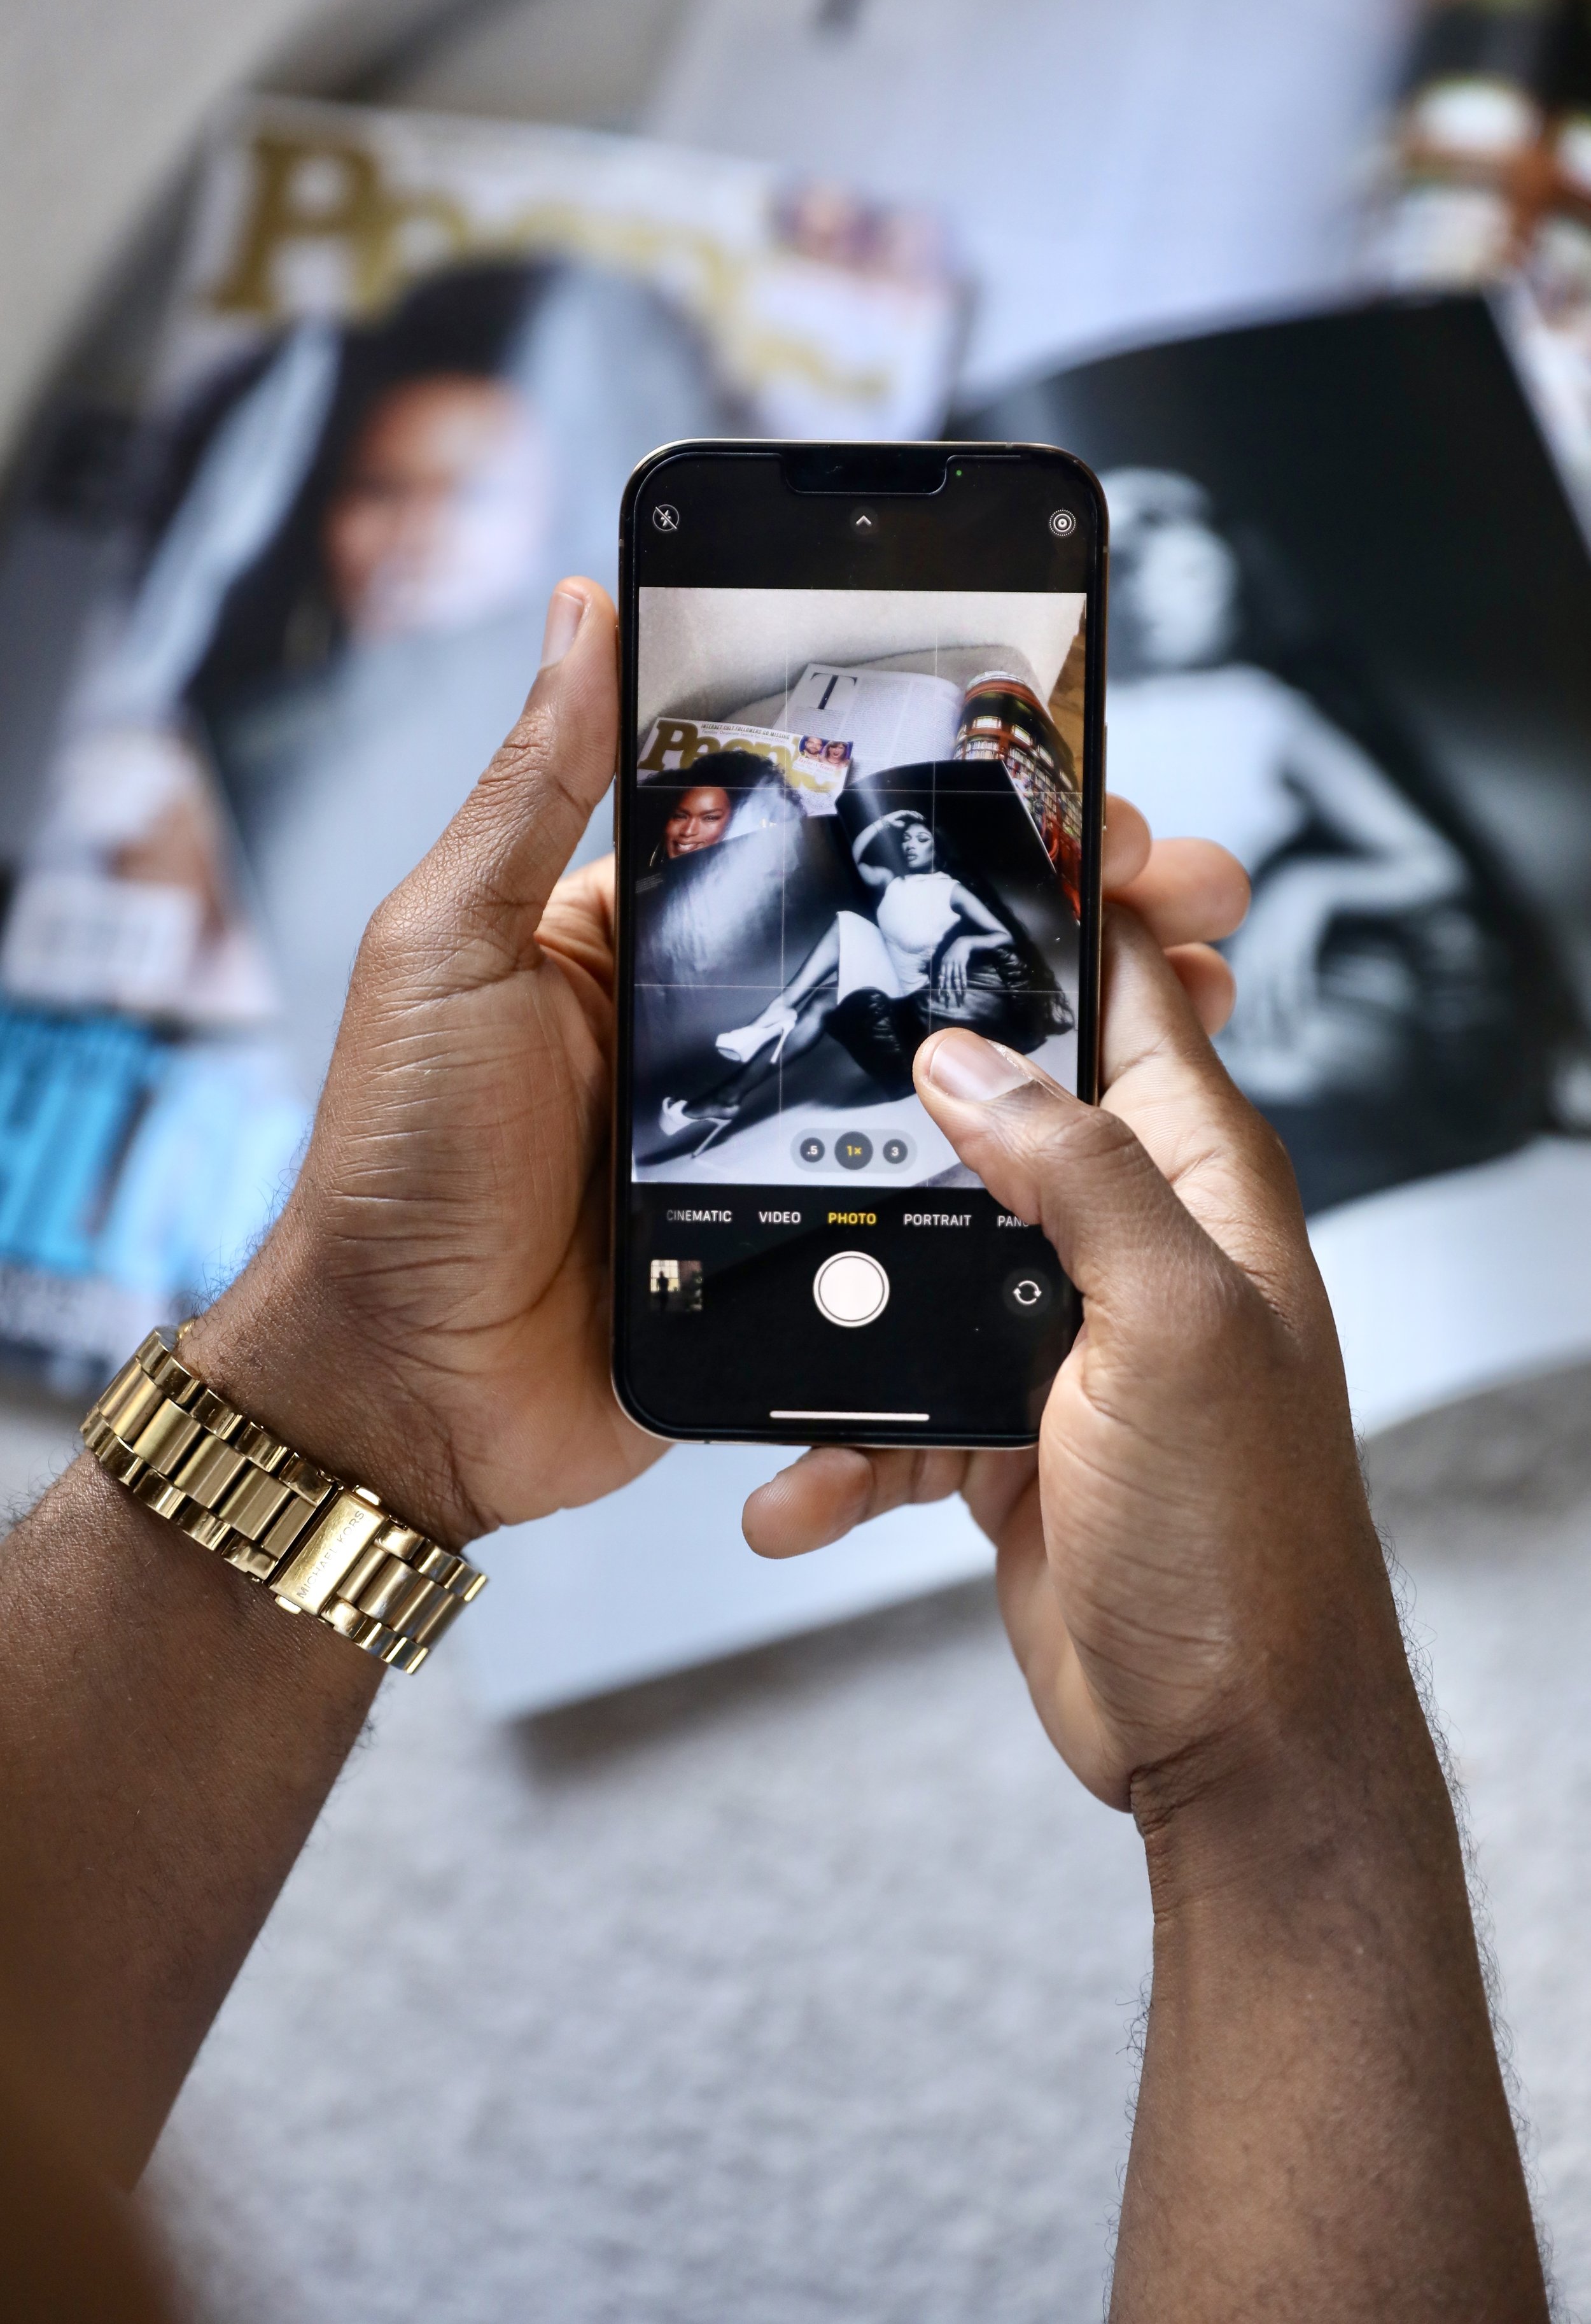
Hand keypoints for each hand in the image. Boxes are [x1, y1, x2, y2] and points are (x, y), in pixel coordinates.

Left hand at [188, 581, 1248, 1554]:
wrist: (403, 1389)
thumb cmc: (398, 1165)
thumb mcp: (448, 948)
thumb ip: (534, 791)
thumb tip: (586, 613)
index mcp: (662, 936)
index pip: (838, 833)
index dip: (958, 795)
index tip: (1074, 761)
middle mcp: (735, 1025)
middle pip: (929, 942)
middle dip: (1070, 901)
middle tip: (1184, 876)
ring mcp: (778, 1137)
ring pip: (957, 1066)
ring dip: (1081, 1025)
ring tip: (1193, 989)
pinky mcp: (801, 1242)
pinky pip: (932, 1194)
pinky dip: (1028, 1167)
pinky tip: (1118, 1137)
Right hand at [745, 907, 1401, 1805]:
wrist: (1224, 1739)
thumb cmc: (1244, 1547)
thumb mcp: (1171, 1329)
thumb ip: (1076, 1180)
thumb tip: (966, 1064)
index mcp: (1197, 1186)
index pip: (1131, 1002)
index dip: (1065, 912)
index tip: (964, 851)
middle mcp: (1131, 1245)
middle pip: (991, 1124)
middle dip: (890, 1124)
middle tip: (783, 1112)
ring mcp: (1062, 1341)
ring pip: (916, 1268)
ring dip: (842, 1325)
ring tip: (780, 1373)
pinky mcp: (1005, 1431)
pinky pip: (897, 1406)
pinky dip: (844, 1452)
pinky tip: (800, 1494)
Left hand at [934, 935, 974, 1010]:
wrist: (963, 943)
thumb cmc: (954, 951)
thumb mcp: (946, 958)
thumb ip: (944, 967)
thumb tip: (940, 976)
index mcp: (943, 964)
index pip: (940, 977)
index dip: (940, 986)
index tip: (939, 994)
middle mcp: (948, 964)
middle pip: (947, 979)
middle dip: (947, 988)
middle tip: (947, 997)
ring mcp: (955, 963)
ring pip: (955, 978)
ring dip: (957, 987)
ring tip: (958, 995)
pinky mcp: (962, 963)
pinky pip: (963, 973)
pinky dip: (963, 980)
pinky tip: (964, 987)